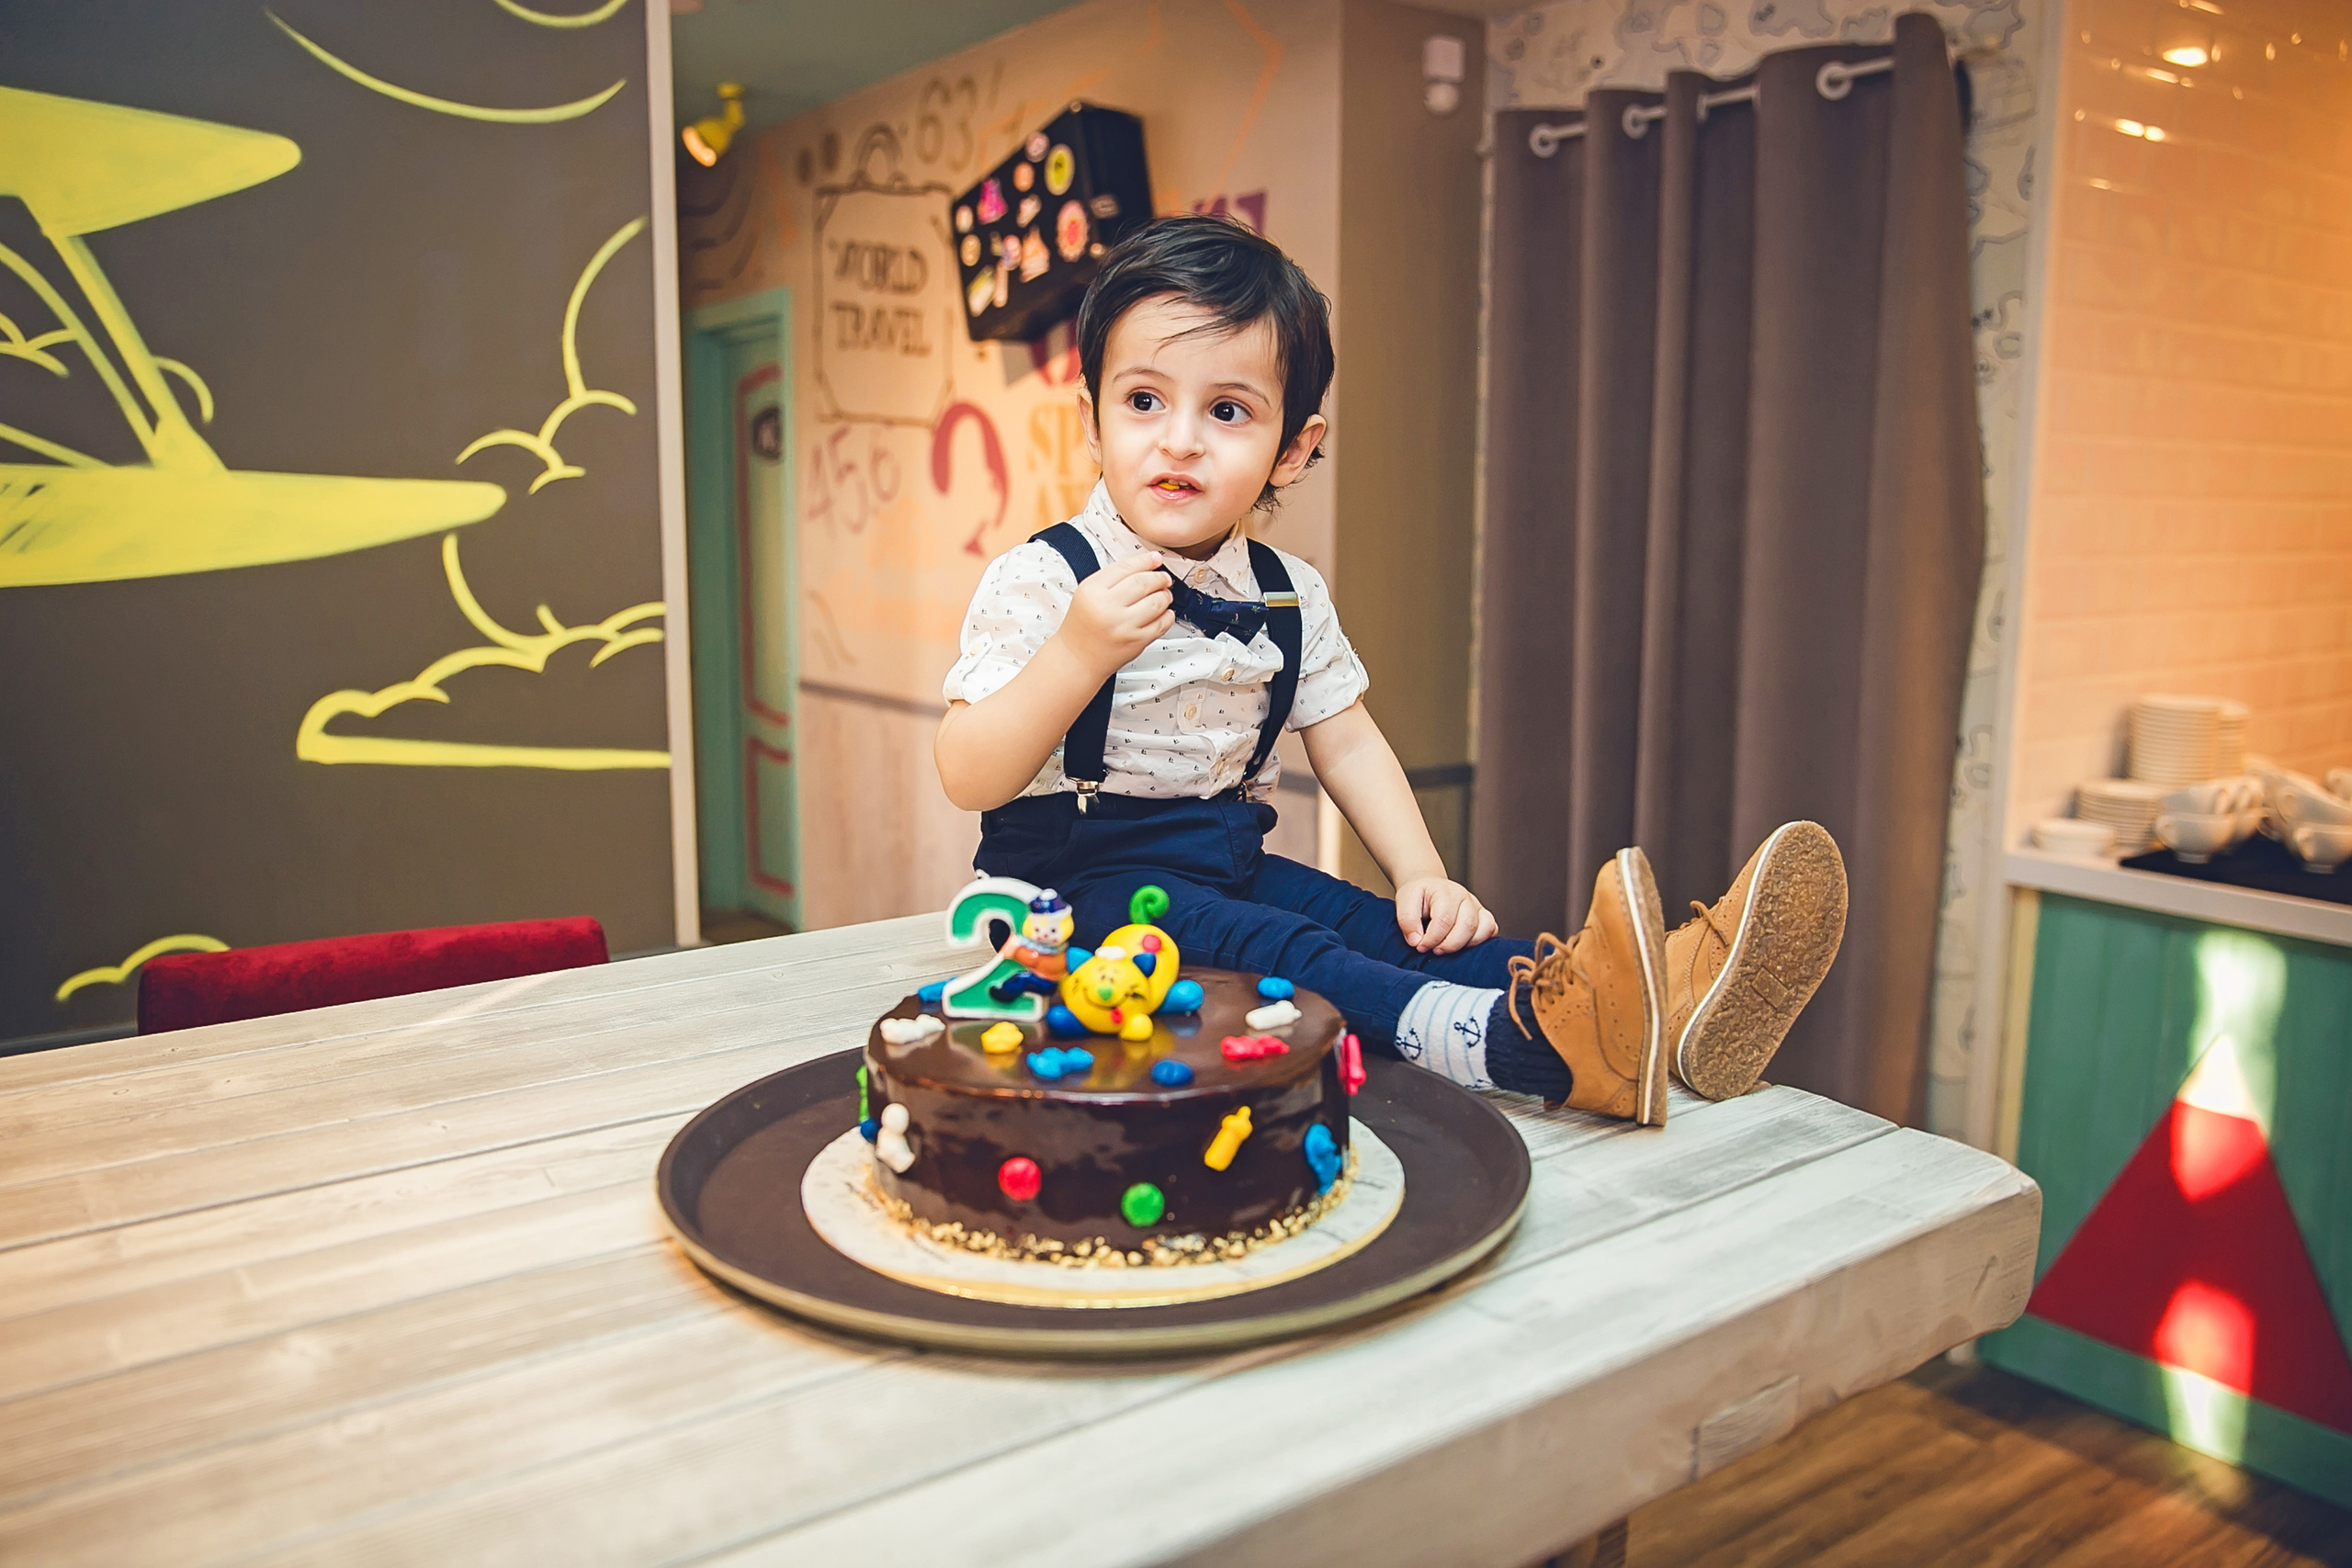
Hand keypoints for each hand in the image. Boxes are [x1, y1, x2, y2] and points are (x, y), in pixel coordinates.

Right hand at [1055, 551, 1173, 677]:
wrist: (1077, 657)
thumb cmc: (1083, 625)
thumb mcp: (1087, 593)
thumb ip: (1113, 577)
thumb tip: (1148, 562)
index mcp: (1092, 591)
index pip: (1126, 567)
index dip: (1146, 560)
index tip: (1156, 559)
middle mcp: (1108, 608)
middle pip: (1144, 582)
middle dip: (1159, 577)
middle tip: (1163, 578)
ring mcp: (1124, 626)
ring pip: (1157, 602)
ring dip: (1165, 595)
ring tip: (1163, 594)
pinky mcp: (1136, 641)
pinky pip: (1162, 623)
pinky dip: (1167, 615)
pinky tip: (1163, 612)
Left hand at [1395, 876, 1497, 954]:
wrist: (1428, 886)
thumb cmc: (1417, 895)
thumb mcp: (1404, 902)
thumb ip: (1407, 920)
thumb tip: (1416, 941)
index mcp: (1445, 892)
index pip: (1444, 920)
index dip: (1432, 939)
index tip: (1420, 946)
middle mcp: (1465, 897)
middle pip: (1467, 926)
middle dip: (1449, 945)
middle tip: (1434, 950)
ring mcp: (1476, 906)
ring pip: (1482, 929)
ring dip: (1463, 945)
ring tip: (1445, 948)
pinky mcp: (1483, 915)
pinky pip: (1491, 930)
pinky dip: (1479, 941)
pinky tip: (1462, 945)